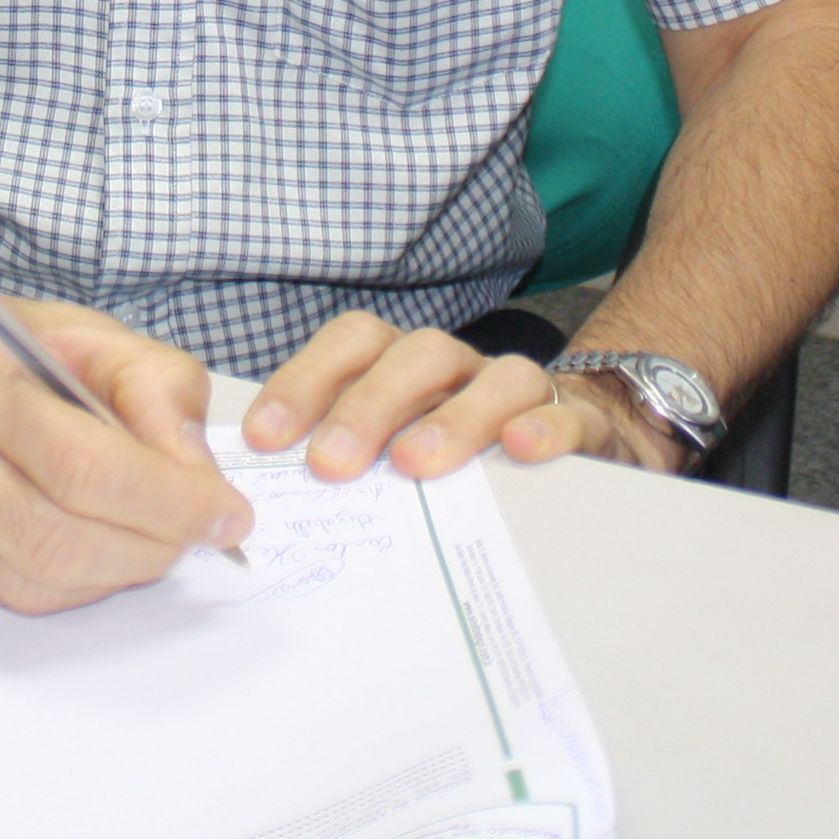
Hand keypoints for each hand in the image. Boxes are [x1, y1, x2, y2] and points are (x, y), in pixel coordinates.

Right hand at [0, 280, 252, 614]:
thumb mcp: (52, 323)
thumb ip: (140, 377)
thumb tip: (194, 461)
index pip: (83, 462)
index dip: (169, 500)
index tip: (225, 511)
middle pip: (58, 537)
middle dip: (151, 546)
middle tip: (198, 533)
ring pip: (30, 581)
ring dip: (111, 574)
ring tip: (150, 541)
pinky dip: (56, 584)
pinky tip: (81, 551)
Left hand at [239, 312, 691, 482]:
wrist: (569, 447)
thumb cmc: (456, 458)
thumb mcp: (394, 453)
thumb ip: (344, 461)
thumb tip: (259, 493)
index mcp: (405, 366)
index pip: (352, 344)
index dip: (304, 381)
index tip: (264, 437)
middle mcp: (459, 368)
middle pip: (415, 355)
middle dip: (366, 407)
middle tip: (331, 466)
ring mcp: (520, 392)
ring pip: (492, 376)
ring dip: (450, 419)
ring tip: (414, 465)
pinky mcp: (579, 424)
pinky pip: (566, 414)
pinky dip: (544, 427)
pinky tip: (520, 450)